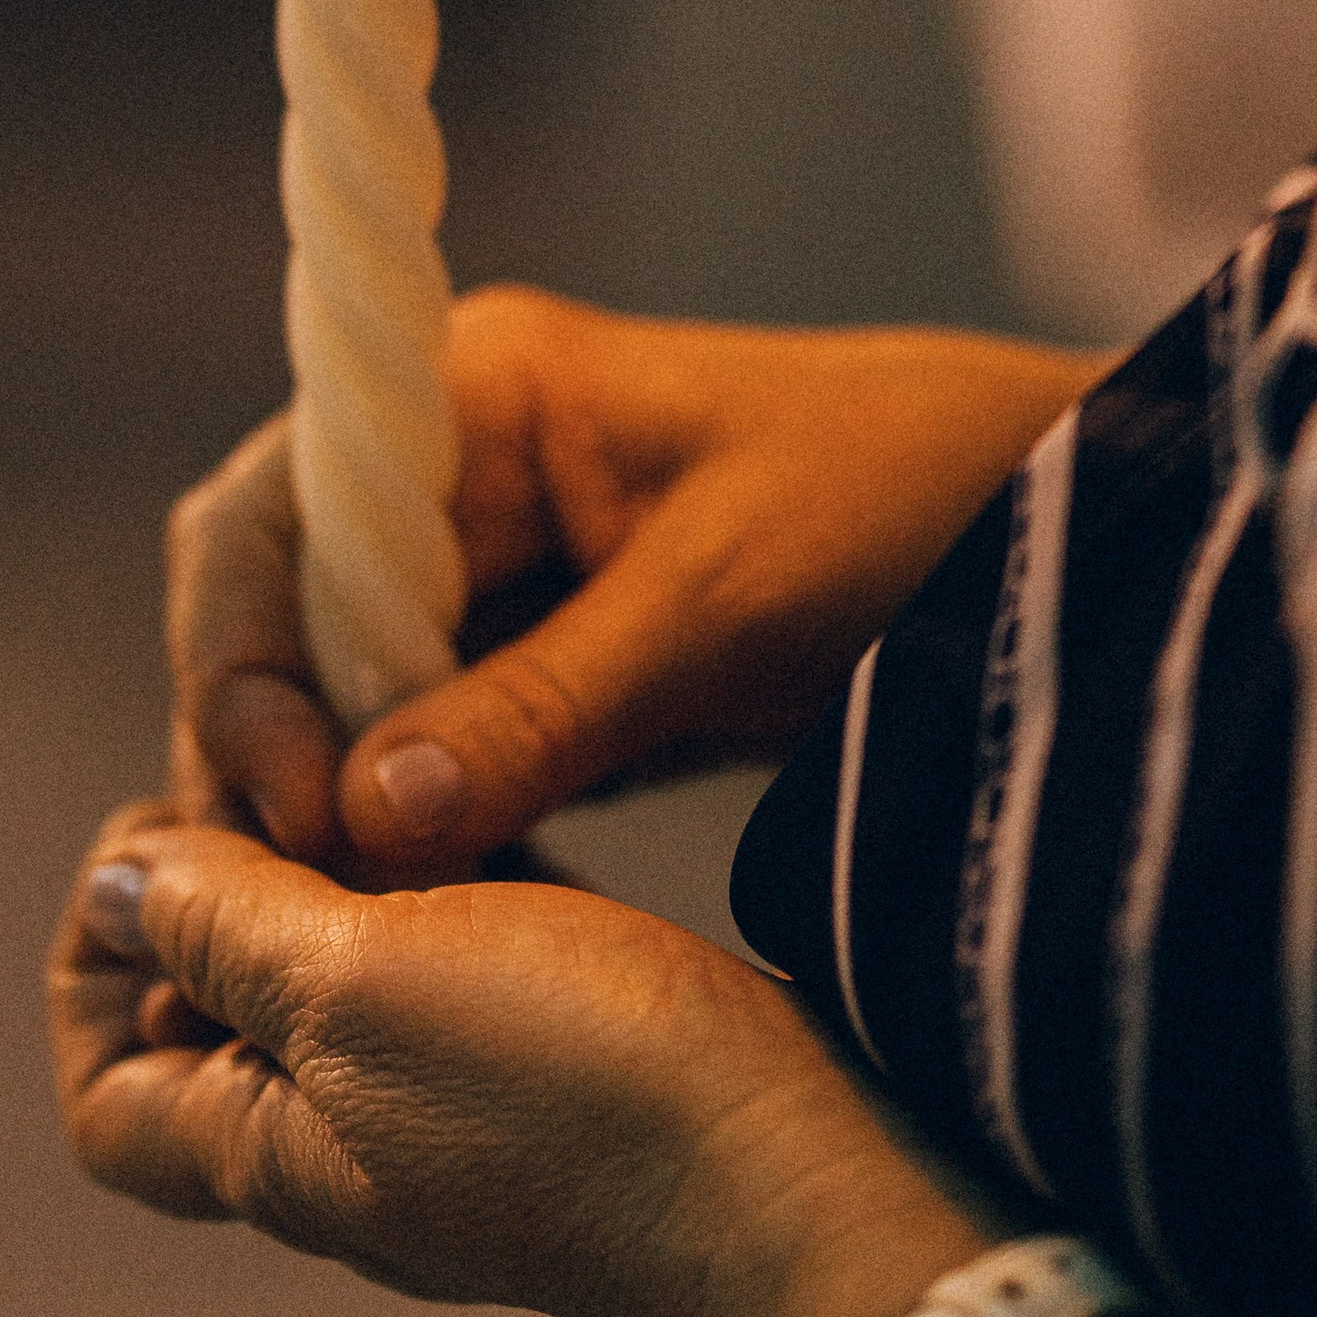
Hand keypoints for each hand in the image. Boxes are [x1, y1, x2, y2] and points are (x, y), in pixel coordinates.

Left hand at [51, 803, 973, 1316]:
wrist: (797, 1167)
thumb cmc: (571, 1084)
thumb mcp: (360, 984)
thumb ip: (226, 935)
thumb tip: (114, 893)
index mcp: (276, 1155)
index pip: (109, 1099)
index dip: (92, 973)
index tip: (158, 851)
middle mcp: (353, 1150)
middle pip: (220, 1021)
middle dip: (220, 887)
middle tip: (279, 771)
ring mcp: (461, 1113)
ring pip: (346, 976)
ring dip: (335, 865)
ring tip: (369, 761)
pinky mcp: (559, 1063)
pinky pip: (459, 961)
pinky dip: (442, 873)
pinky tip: (479, 792)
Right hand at [167, 285, 1103, 881]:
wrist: (1068, 532)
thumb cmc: (908, 504)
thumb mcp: (725, 607)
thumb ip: (543, 705)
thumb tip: (362, 814)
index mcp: (479, 390)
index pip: (275, 525)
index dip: (247, 668)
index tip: (293, 813)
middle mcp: (461, 463)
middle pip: (285, 613)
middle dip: (271, 751)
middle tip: (294, 901)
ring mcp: (505, 558)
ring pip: (347, 691)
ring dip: (336, 800)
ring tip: (348, 927)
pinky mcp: (555, 650)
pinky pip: (434, 739)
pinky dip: (418, 821)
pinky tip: (426, 907)